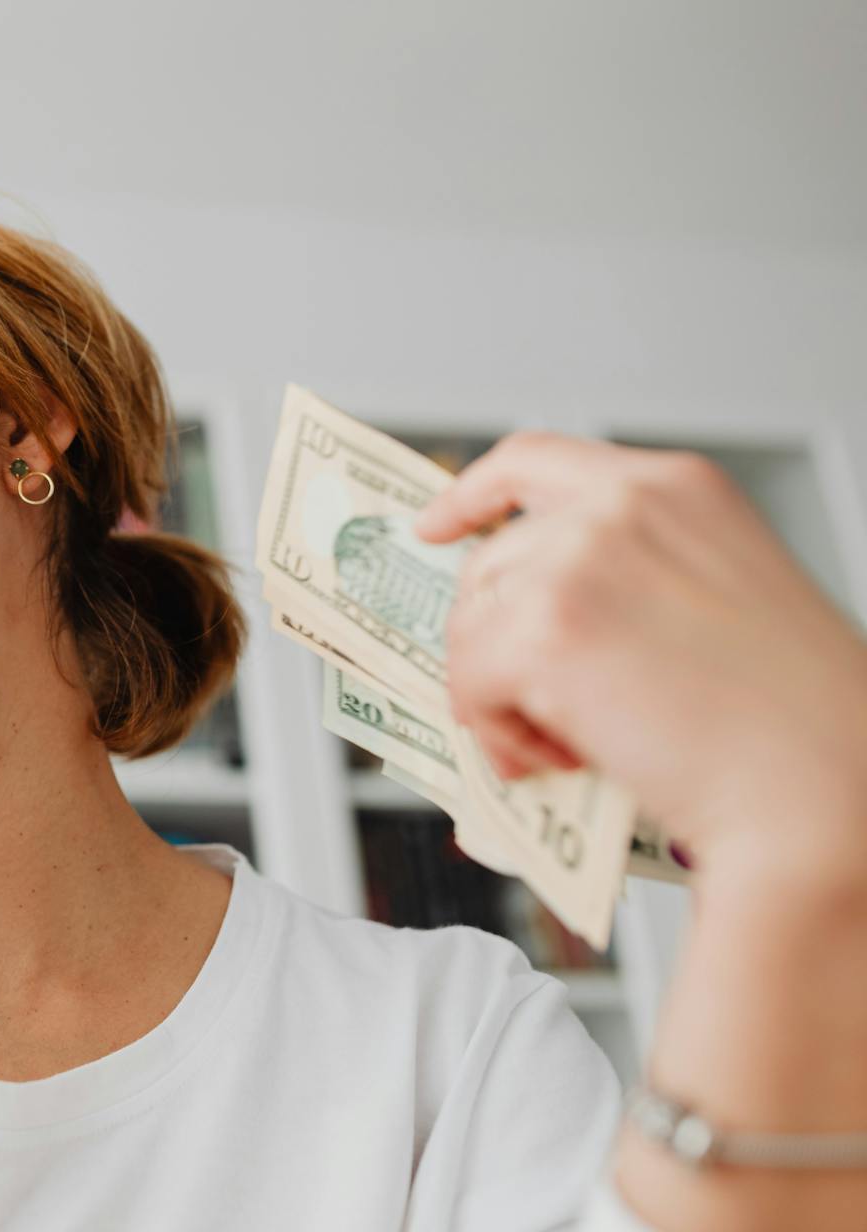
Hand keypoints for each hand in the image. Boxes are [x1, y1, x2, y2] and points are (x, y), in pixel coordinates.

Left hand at [414, 432, 866, 868]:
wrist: (820, 793)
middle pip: (491, 563)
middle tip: (546, 713)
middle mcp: (622, 506)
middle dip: (499, 643)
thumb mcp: (721, 596)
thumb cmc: (790, 722)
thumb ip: (635, 572)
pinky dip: (494, 733)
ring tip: (563, 748)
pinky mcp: (541, 631)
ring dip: (499, 698)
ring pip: (471, 627)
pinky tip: (554, 760)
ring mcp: (577, 561)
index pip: (536, 459)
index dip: (472, 494)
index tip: (433, 526)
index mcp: (677, 487)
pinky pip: (466, 681)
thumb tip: (533, 604)